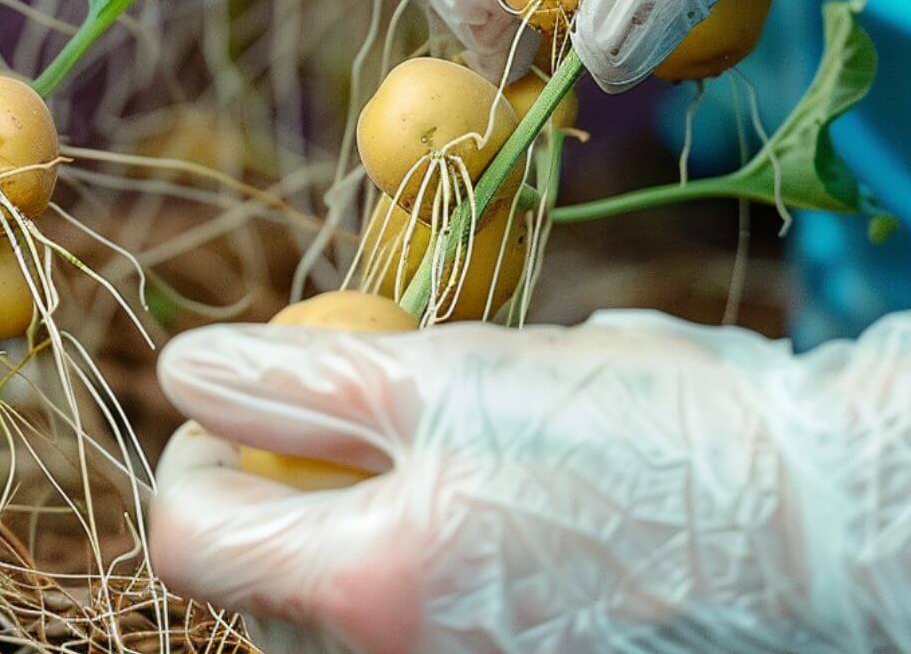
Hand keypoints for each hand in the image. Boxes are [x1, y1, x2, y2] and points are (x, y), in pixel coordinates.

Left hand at [149, 311, 910, 653]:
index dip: (193, 452)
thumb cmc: (644, 441)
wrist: (811, 531)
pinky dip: (406, 566)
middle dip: (273, 489)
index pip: (191, 537)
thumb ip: (299, 384)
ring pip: (328, 610)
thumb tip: (188, 371)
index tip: (239, 400)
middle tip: (343, 418)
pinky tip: (485, 518)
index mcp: (368, 593)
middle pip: (256, 582)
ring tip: (432, 465)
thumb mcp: (450, 379)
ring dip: (343, 526)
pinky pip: (401, 632)